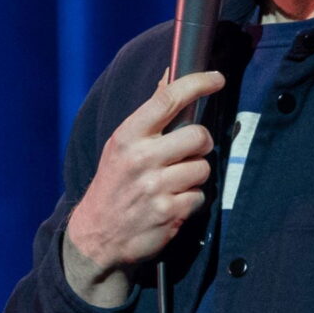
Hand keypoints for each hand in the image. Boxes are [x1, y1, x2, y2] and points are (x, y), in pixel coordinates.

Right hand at [62, 70, 226, 306]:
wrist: (96, 235)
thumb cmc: (113, 184)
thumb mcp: (121, 147)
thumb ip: (149, 116)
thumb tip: (168, 77)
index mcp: (127, 137)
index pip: (167, 99)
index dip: (198, 84)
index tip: (216, 79)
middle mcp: (141, 159)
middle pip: (198, 136)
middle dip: (202, 144)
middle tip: (191, 151)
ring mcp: (155, 187)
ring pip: (203, 168)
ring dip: (195, 176)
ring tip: (174, 183)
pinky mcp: (169, 213)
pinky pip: (200, 197)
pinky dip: (191, 201)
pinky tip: (172, 203)